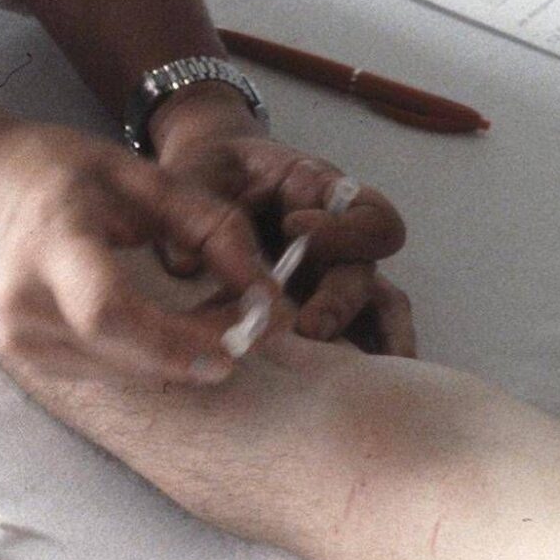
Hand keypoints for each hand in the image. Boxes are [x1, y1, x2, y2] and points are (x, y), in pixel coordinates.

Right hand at [0, 118, 274, 384]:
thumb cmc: (58, 171)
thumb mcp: (136, 173)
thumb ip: (208, 223)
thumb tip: (265, 293)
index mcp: (51, 243)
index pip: (107, 312)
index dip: (174, 341)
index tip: (235, 345)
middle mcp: (25, 304)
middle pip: (124, 355)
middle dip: (199, 349)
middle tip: (251, 324)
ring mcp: (20, 340)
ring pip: (124, 373)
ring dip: (181, 357)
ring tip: (218, 317)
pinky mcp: (27, 359)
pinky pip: (108, 371)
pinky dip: (150, 357)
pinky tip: (174, 327)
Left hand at [148, 81, 414, 356]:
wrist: (200, 179)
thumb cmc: (206, 172)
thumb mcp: (195, 177)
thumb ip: (193, 211)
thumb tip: (186, 264)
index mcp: (319, 193)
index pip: (365, 214)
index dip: (340, 228)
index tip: (293, 229)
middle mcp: (338, 237)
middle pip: (365, 272)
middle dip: (339, 301)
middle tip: (308, 327)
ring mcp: (330, 273)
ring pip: (373, 308)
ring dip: (360, 340)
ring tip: (342, 375)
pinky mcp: (314, 304)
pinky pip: (356, 331)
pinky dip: (365, 356)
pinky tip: (358, 387)